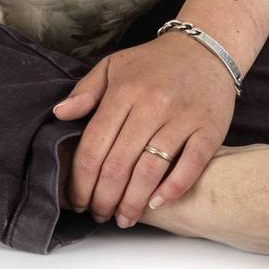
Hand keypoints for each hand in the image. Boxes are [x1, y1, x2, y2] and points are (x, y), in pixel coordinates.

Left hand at [52, 34, 236, 226]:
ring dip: (132, 202)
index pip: (94, 146)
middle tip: (99, 214)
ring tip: (123, 218)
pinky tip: (155, 204)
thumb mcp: (114, 66)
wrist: (204, 50)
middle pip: (118, 164)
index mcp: (124, 91)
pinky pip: (190, 166)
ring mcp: (182, 118)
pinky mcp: (209, 129)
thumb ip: (85, 91)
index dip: (81, 180)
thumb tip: (59, 114)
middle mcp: (152, 104)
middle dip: (103, 198)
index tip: (78, 200)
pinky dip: (171, 190)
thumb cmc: (153, 63)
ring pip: (150, 171)